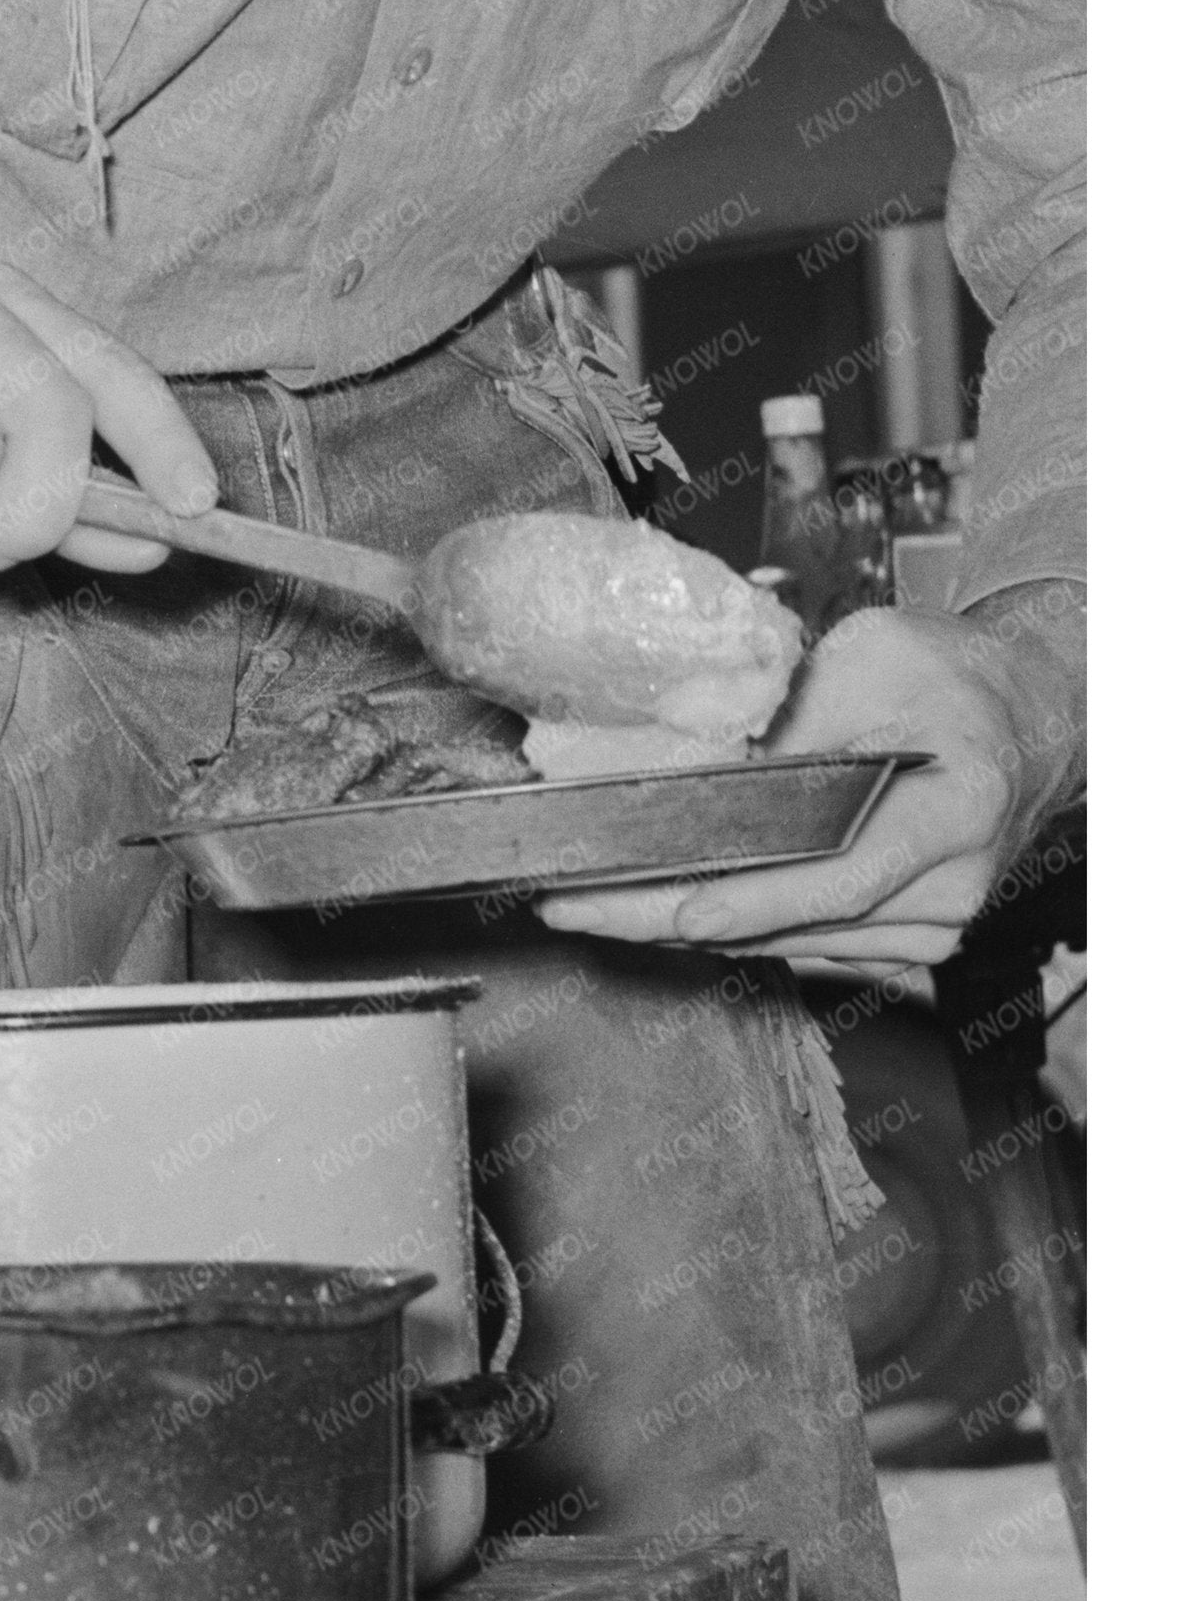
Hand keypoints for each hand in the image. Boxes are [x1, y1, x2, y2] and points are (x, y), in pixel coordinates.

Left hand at [540, 596, 1078, 973]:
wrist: (1034, 717)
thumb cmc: (955, 676)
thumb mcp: (876, 658)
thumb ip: (795, 712)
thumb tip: (696, 747)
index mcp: (953, 810)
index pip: (840, 875)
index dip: (748, 899)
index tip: (668, 907)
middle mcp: (948, 885)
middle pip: (790, 919)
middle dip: (665, 915)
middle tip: (566, 907)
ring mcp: (932, 923)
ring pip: (784, 941)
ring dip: (680, 927)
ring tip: (583, 908)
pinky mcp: (905, 936)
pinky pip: (800, 941)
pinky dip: (728, 925)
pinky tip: (652, 908)